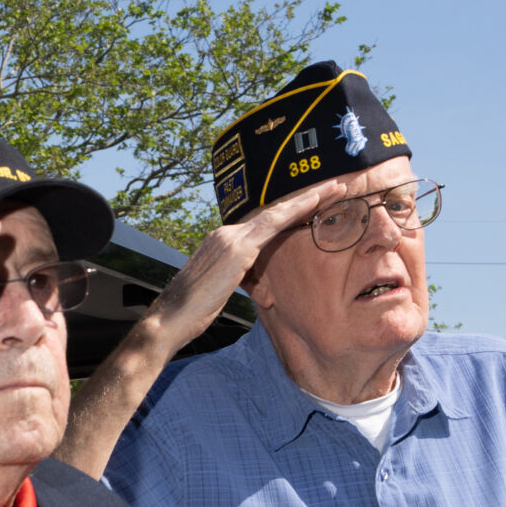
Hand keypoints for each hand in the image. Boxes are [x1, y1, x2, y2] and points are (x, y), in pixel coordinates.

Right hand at [137, 174, 368, 352]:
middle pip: (272, 213)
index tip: (313, 204)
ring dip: (309, 199)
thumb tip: (255, 278)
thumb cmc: (191, 313)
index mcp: (221, 242)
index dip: (290, 212)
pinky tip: (317, 201)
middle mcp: (225, 233)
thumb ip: (238, 276)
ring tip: (336, 189)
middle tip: (335, 186)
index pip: (263, 223)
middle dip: (305, 199)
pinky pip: (273, 224)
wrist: (169, 320)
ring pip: (276, 213)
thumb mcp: (219, 289)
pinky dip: (297, 210)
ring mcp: (230, 238)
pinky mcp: (236, 249)